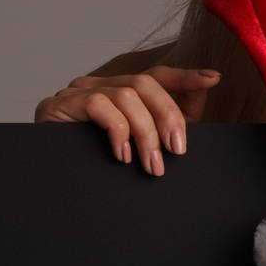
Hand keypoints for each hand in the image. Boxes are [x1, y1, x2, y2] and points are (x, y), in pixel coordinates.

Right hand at [34, 66, 221, 174]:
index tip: (213, 78)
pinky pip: (98, 105)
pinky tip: (121, 155)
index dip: (185, 77)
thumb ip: (172, 118)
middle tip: (177, 151)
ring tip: (152, 165)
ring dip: (145, 133)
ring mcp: (77, 92)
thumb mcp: (144, 145)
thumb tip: (205, 89)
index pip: (156, 76)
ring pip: (125, 95)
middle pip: (144, 83)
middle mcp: (99, 85)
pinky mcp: (58, 105)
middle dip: (168, 116)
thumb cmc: (98, 167)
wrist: (51, 190)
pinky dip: (117, 130)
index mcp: (119, 92)